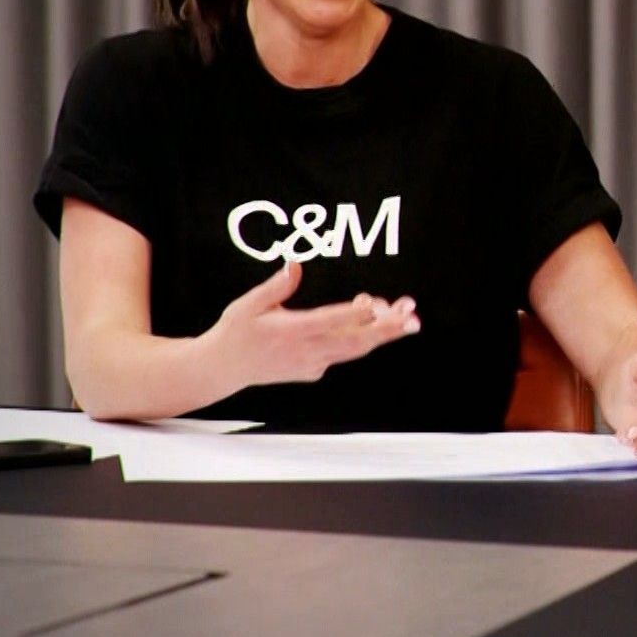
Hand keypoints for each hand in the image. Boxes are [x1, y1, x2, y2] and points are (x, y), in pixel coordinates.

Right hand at [206, 261, 418, 388]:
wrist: (224, 369)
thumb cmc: (236, 331)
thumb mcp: (248, 304)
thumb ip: (275, 287)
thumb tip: (295, 265)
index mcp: (290, 331)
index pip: (328, 321)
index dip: (352, 314)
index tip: (374, 304)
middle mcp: (306, 351)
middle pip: (354, 341)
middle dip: (386, 330)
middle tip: (412, 317)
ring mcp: (312, 364)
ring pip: (355, 350)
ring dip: (384, 335)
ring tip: (409, 318)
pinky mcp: (313, 371)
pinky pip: (343, 354)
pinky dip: (363, 339)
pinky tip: (379, 322)